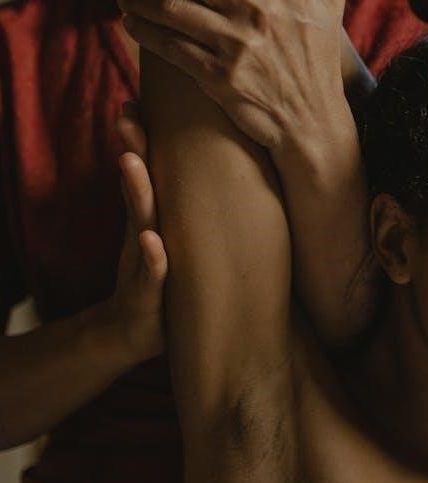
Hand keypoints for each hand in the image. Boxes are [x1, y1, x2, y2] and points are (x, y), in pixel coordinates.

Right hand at [107, 102, 167, 362]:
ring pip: (140, 224)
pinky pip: (151, 275)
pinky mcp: (145, 295)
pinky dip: (151, 258)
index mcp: (154, 222)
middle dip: (133, 152)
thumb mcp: (166, 242)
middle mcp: (145, 235)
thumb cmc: (156, 280)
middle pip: (138, 189)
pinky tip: (152, 241)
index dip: (142, 141)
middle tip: (127, 116)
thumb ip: (171, 212)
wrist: (131, 333)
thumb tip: (198, 181)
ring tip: (131, 162)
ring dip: (136, 194)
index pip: (148, 177)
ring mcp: (142, 264)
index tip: (137, 102)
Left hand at [117, 0, 346, 151]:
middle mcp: (261, 8)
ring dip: (139, 0)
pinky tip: (132, 24)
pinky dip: (145, 32)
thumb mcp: (325, 7)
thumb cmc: (315, 63)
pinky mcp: (223, 77)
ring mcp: (239, 43)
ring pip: (172, 8)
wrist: (311, 124)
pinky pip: (172, 47)